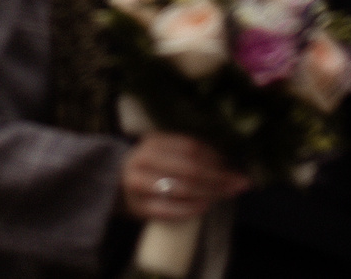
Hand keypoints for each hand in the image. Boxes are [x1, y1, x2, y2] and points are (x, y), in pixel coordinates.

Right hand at [120, 133, 248, 221]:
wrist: (112, 185)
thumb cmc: (148, 168)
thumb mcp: (162, 152)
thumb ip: (186, 153)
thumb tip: (226, 163)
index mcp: (153, 142)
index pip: (190, 147)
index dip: (215, 158)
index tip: (234, 168)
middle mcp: (143, 159)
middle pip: (189, 168)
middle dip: (218, 178)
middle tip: (238, 185)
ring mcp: (138, 184)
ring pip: (180, 188)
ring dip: (208, 194)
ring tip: (225, 196)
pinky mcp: (138, 207)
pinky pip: (168, 210)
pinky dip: (189, 210)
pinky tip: (204, 208)